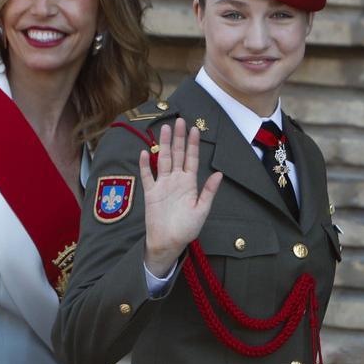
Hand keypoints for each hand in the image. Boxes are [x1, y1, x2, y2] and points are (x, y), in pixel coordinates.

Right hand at [139, 118, 222, 275]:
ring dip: (163, 145)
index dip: (192, 144)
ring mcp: (162, 185)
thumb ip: (209, 191)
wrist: (169, 242)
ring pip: (162, 160)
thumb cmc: (187, 229)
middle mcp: (176, 180)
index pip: (191, 159)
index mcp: (190, 183)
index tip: (195, 129)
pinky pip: (147, 176)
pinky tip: (144, 152)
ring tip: (164, 129)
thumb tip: (218, 173)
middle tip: (179, 121)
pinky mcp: (151, 193)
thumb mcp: (202, 210)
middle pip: (176, 155)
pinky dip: (145, 165)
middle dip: (178, 138)